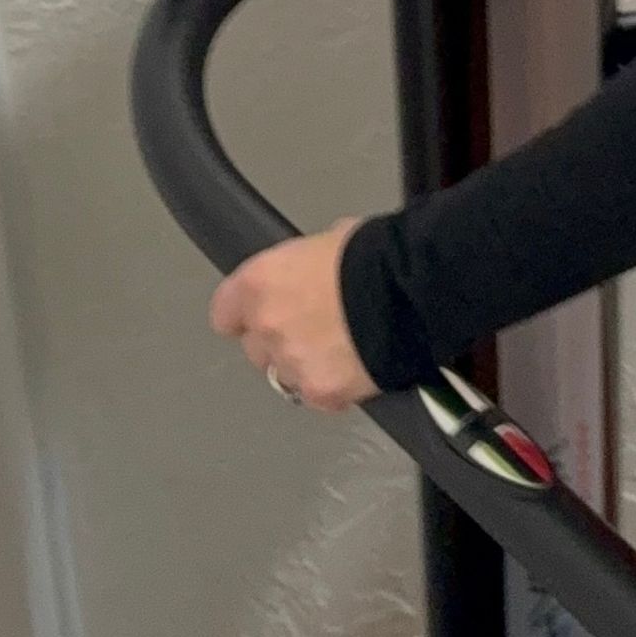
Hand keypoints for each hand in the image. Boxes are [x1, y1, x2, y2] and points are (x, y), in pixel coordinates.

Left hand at [209, 221, 374, 412]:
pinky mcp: (320, 391)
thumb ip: (307, 266)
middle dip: (279, 342)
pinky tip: (356, 371)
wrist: (410, 291)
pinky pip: (317, 395)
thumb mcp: (331, 240)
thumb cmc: (374, 255)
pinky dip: (332, 388)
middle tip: (313, 331)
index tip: (258, 315)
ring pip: (285, 376)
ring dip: (304, 367)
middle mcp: (267, 325)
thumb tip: (318, 271)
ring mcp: (291, 363)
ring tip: (341, 352)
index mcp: (260, 283)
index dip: (244, 315)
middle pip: (256, 348)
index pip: (225, 313)